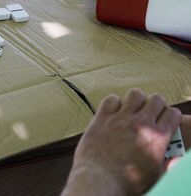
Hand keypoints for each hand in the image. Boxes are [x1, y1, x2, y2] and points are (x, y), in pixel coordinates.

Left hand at [62, 89, 181, 195]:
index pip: (173, 113)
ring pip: (135, 94)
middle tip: (151, 113)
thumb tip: (176, 158)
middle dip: (156, 105)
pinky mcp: (102, 118)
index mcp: (157, 136)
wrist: (101, 180)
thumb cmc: (127, 182)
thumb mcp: (156, 175)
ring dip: (136, 100)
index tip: (166, 119)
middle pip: (156, 99)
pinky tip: (114, 112)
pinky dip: (114, 103)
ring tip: (133, 110)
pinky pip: (111, 99)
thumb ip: (167, 162)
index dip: (171, 116)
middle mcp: (141, 123)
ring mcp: (120, 118)